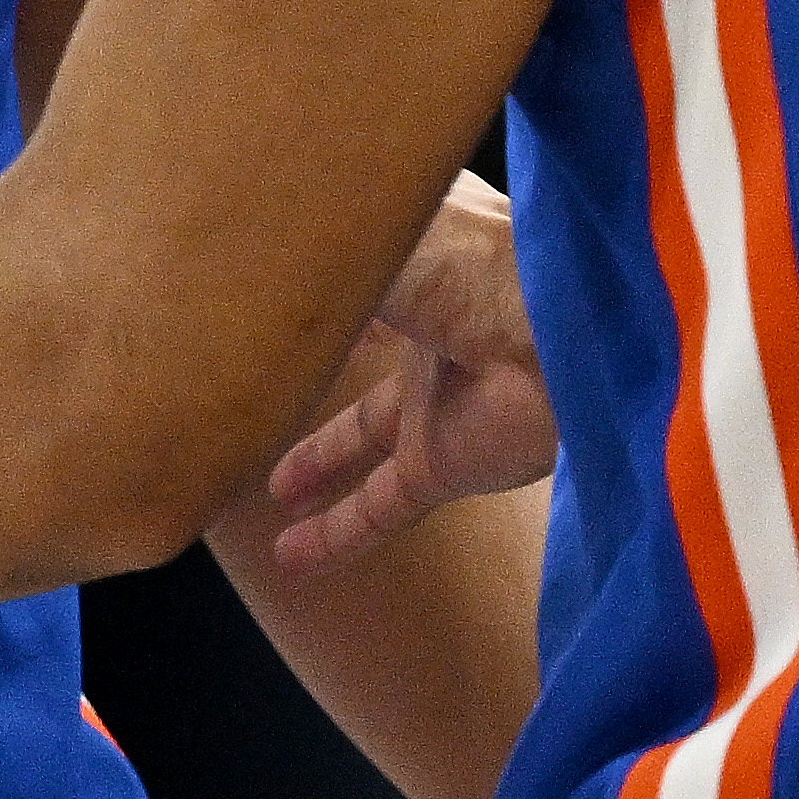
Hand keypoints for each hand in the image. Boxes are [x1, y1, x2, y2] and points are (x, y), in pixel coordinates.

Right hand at [255, 174, 553, 569]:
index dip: (332, 268)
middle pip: (370, 349)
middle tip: (273, 378)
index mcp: (428, 254)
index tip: (278, 281)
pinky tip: (290, 560)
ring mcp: (444, 400)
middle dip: (328, 358)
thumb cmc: (476, 261)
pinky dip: (336, 537)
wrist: (566, 337)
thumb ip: (303, 256)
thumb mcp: (371, 238)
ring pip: (370, 438)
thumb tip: (232, 268)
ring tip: (275, 491)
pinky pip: (381, 508)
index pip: (373, 261)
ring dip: (322, 463)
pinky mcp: (448, 464)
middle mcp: (434, 327)